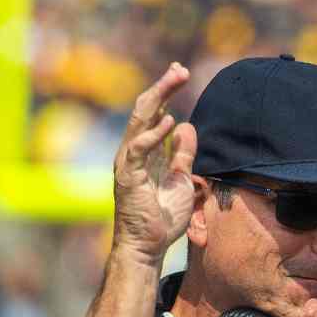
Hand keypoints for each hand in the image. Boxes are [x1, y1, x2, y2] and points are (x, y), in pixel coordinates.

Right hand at [112, 62, 197, 267]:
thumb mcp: (182, 180)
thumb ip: (183, 155)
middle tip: (179, 69)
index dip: (166, 92)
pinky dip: (153, 134)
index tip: (180, 72)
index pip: (154, 113)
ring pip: (139, 121)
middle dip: (163, 87)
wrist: (149, 247)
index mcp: (146, 152)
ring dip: (158, 98)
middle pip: (146, 110)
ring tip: (174, 80)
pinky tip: (169, 121)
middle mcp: (134, 152)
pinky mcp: (128, 177)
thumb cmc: (162, 219)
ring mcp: (129, 163)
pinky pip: (139, 149)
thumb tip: (187, 127)